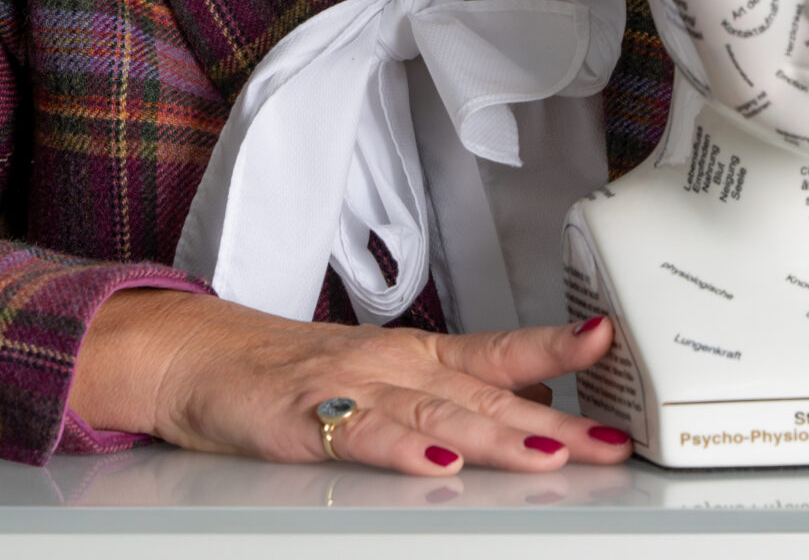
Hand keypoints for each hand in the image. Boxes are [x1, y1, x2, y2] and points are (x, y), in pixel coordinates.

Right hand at [68, 288, 634, 473]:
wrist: (197, 355)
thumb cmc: (295, 371)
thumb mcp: (390, 374)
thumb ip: (461, 388)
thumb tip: (539, 393)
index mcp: (421, 358)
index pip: (501, 350)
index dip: (557, 347)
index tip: (611, 341)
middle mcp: (396, 367)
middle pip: (486, 395)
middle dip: (556, 422)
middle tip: (611, 440)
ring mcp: (352, 389)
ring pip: (437, 416)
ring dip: (497, 437)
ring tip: (550, 453)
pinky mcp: (304, 420)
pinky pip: (360, 437)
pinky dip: (401, 452)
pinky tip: (437, 467)